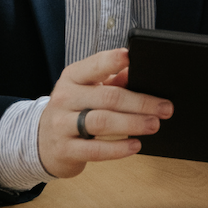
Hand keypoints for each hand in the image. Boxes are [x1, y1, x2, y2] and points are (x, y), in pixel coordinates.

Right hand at [37, 48, 173, 178]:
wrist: (41, 142)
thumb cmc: (74, 109)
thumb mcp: (88, 89)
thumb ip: (113, 80)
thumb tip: (138, 72)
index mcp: (73, 77)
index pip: (95, 64)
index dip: (113, 60)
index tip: (133, 57)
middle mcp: (65, 98)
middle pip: (108, 97)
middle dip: (141, 102)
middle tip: (165, 108)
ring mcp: (61, 124)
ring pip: (102, 122)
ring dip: (133, 123)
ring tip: (154, 125)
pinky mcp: (64, 149)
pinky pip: (94, 150)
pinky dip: (118, 148)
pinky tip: (135, 145)